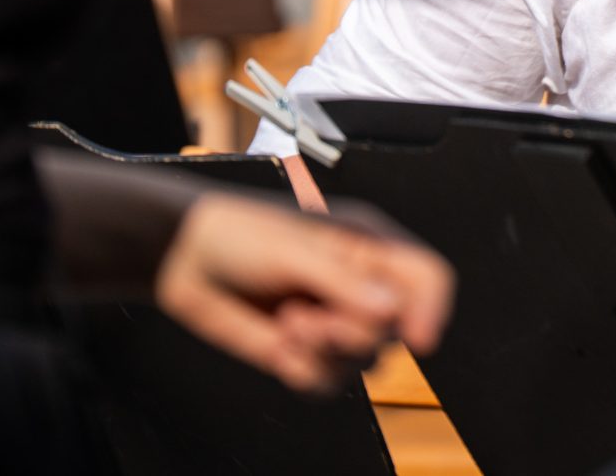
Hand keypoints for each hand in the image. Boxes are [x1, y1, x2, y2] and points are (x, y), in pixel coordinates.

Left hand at [154, 192, 453, 392]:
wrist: (185, 259)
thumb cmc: (239, 233)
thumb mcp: (295, 252)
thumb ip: (345, 284)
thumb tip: (392, 311)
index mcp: (368, 246)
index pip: (427, 279)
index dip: (430, 309)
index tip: (418, 339)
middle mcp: (358, 285)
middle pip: (394, 331)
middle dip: (353, 333)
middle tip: (311, 318)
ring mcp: (333, 320)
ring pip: (363, 363)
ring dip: (323, 352)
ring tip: (287, 322)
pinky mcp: (307, 350)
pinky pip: (327, 381)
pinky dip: (301, 370)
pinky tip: (276, 341)